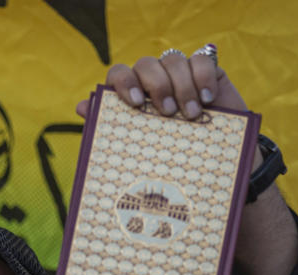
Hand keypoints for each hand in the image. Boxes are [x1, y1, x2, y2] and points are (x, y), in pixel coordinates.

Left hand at [94, 48, 297, 274]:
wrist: (217, 192)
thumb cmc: (170, 185)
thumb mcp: (138, 170)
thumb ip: (111, 140)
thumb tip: (80, 108)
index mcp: (130, 108)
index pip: (117, 76)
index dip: (121, 82)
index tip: (133, 103)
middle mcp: (153, 90)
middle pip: (144, 63)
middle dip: (154, 83)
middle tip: (165, 113)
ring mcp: (181, 82)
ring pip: (173, 60)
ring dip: (180, 84)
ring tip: (191, 116)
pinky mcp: (210, 79)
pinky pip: (203, 59)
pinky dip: (203, 76)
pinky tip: (209, 101)